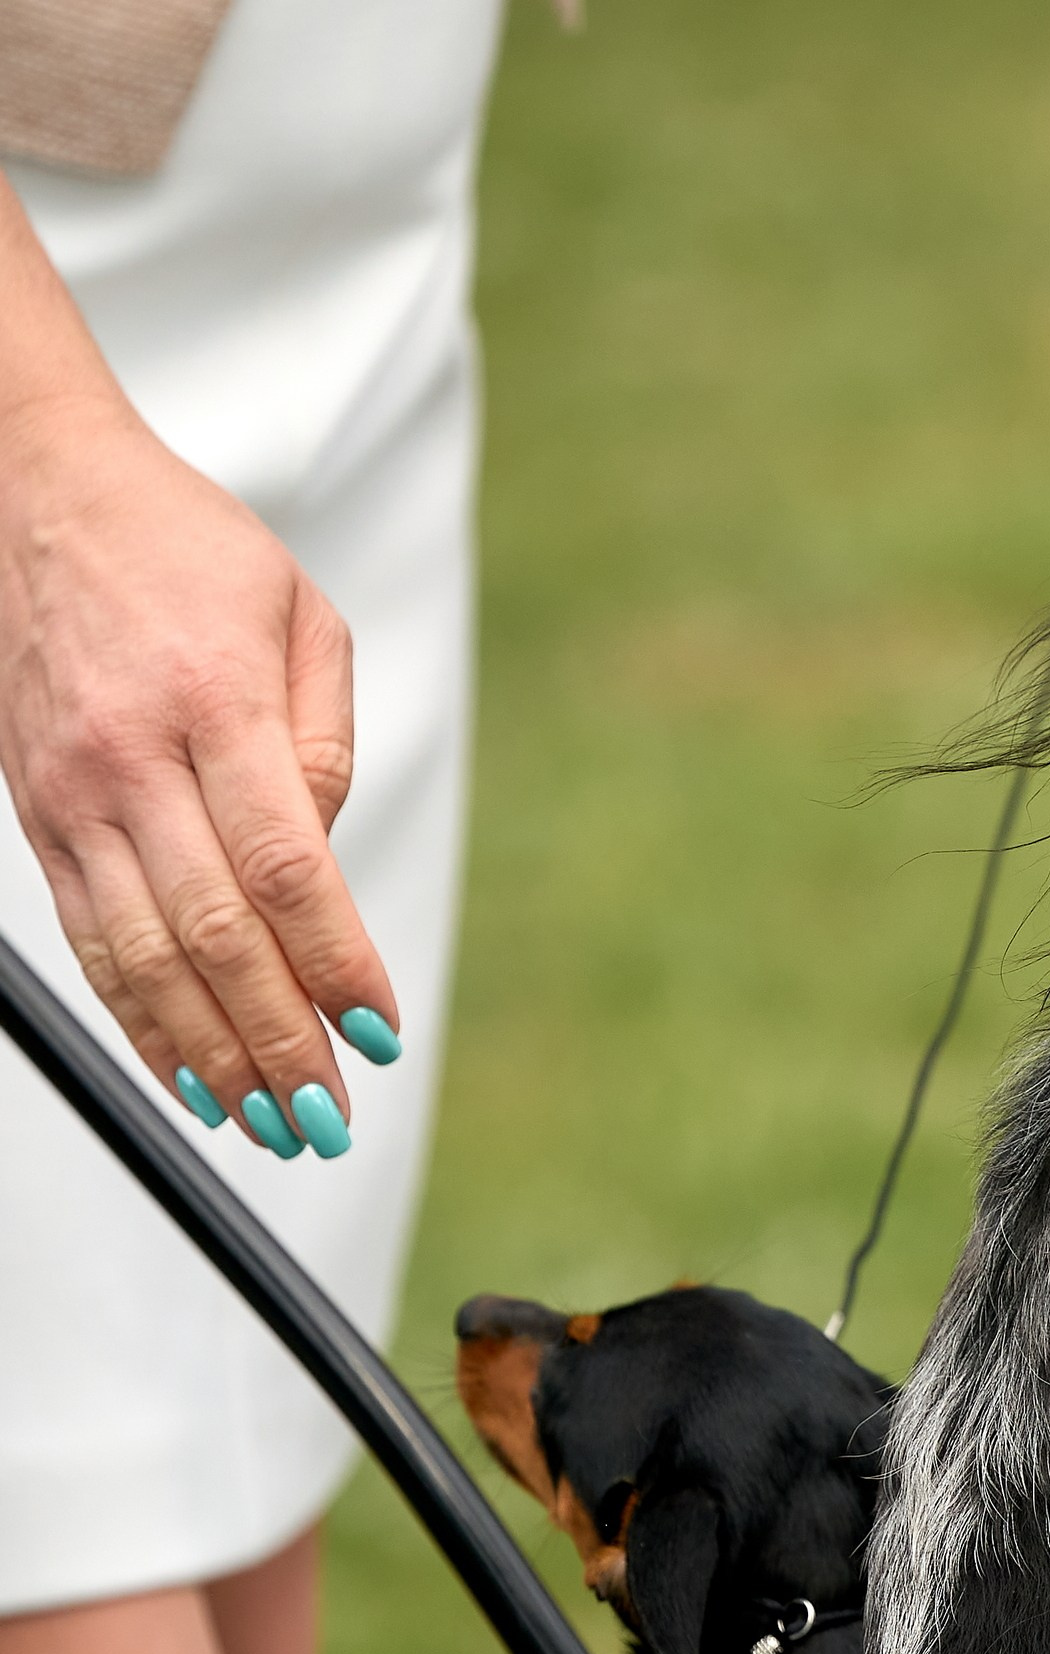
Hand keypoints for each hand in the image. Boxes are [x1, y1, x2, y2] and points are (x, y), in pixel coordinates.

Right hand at [0, 391, 396, 1154]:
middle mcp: (131, 759)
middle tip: (327, 1119)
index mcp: (215, 703)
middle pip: (213, 932)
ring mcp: (72, 795)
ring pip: (140, 955)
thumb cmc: (189, 553)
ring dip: (208, 1055)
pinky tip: (186, 1073)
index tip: (376, 1033)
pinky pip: (91, 939)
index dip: (333, 963)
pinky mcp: (37, 816)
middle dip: (275, 1039)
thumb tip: (324, 863)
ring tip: (269, 1125)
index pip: (286, 867)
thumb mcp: (301, 619)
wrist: (40, 496)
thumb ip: (323, 743)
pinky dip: (138, 1018)